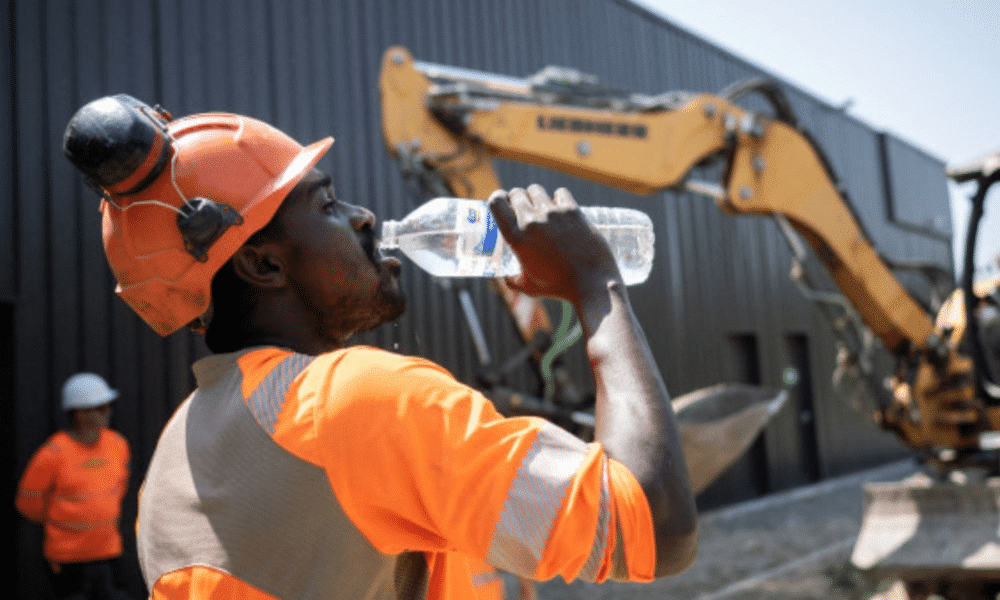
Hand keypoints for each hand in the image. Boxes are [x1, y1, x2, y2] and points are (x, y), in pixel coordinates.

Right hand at [488, 184, 620, 302]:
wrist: (591, 282)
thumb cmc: (559, 287)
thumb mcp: (529, 287)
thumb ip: (513, 281)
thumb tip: (507, 278)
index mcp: (516, 236)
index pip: (497, 201)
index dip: (499, 199)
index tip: (505, 205)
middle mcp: (532, 220)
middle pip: (517, 193)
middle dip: (518, 199)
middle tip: (525, 211)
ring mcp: (553, 213)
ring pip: (537, 190)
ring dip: (537, 197)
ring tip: (543, 210)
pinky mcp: (573, 211)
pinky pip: (560, 193)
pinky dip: (559, 199)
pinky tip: (561, 209)